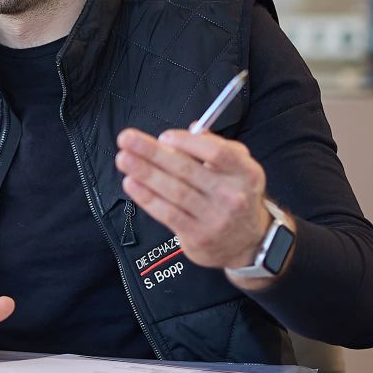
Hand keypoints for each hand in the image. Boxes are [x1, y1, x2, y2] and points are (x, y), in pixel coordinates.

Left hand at [115, 127, 272, 271]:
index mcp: (245, 172)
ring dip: (145, 173)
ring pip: (174, 191)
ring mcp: (215, 218)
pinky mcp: (199, 236)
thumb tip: (192, 129)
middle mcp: (232, 195)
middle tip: (127, 139)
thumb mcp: (238, 169)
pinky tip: (131, 184)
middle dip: (153, 152)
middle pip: (187, 170)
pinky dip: (147, 197)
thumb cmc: (235, 196)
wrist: (249, 242)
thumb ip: (217, 146)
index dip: (188, 142)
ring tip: (124, 159)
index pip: (217, 153)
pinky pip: (168, 213)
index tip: (164, 136)